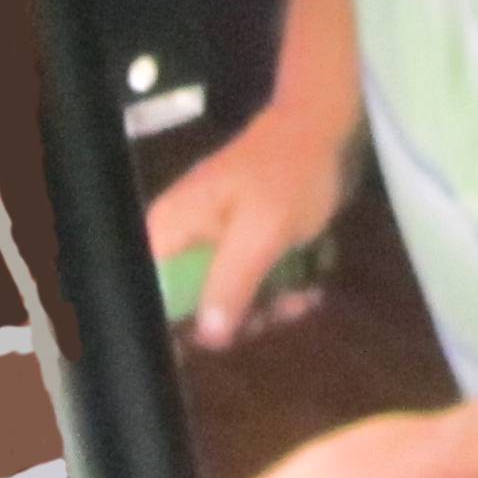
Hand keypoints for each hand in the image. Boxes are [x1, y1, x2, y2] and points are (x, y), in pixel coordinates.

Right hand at [142, 101, 357, 348]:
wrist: (328, 129)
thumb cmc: (290, 173)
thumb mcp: (263, 231)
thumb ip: (232, 282)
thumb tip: (208, 337)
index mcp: (171, 228)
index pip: (149, 290)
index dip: (172, 326)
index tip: (208, 348)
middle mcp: (184, 238)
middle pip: (191, 304)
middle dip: (239, 316)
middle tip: (278, 311)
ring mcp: (216, 242)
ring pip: (227, 299)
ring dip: (267, 307)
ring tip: (303, 297)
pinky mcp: (244, 245)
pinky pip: (251, 283)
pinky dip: (278, 290)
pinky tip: (308, 287)